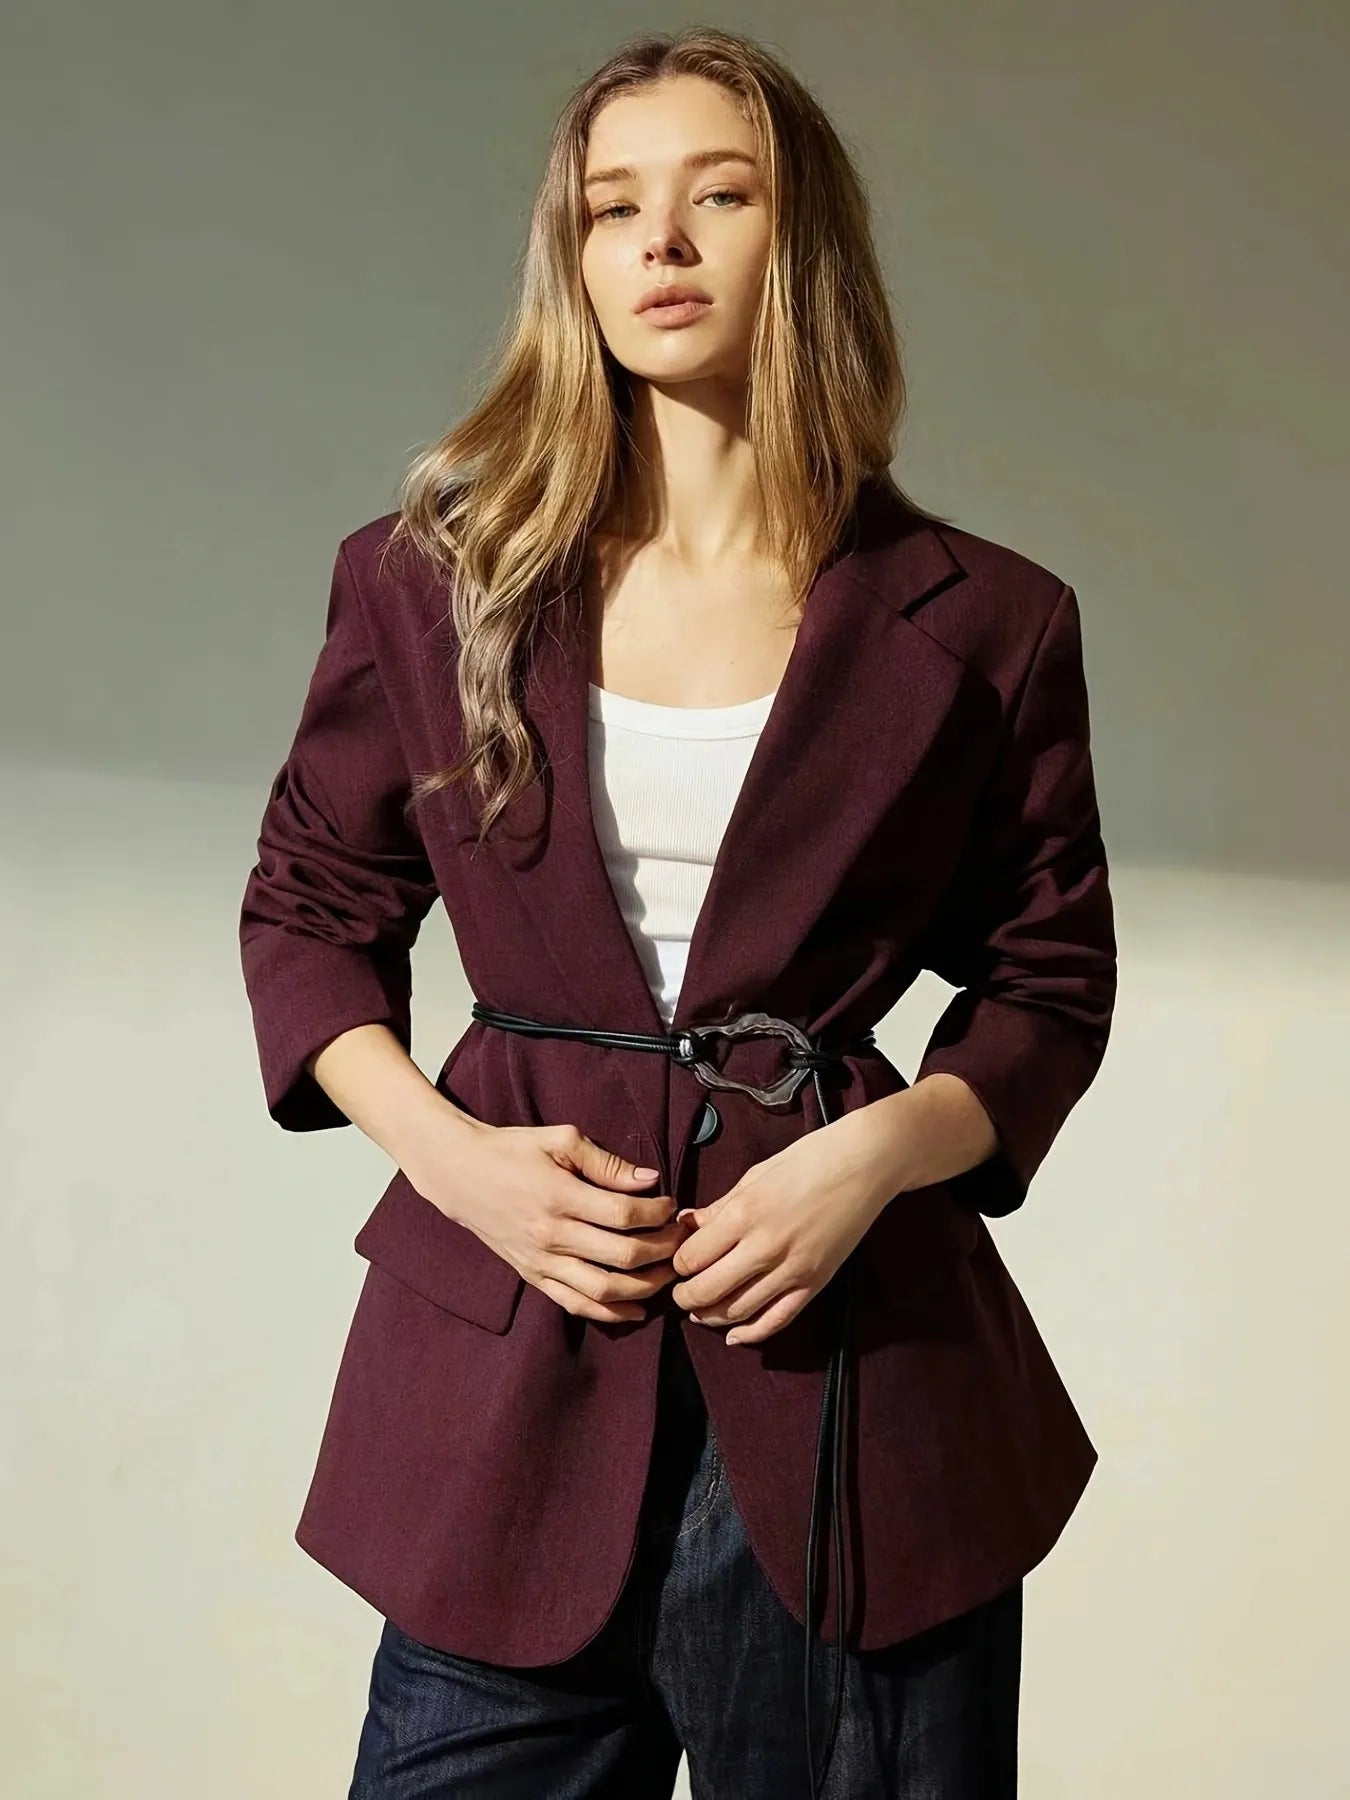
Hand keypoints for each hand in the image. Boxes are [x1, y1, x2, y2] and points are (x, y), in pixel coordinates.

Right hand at [407, 1116, 686, 1324]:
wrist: (461, 1174)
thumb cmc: (513, 1150)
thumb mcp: (560, 1139)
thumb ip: (606, 1162)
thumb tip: (650, 1182)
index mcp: (560, 1196)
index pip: (625, 1215)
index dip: (659, 1214)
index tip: (672, 1205)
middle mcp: (552, 1235)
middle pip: (623, 1256)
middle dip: (663, 1250)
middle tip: (680, 1238)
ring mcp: (541, 1261)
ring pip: (604, 1289)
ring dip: (646, 1286)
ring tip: (668, 1272)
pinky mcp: (533, 1276)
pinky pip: (576, 1303)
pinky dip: (610, 1312)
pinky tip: (637, 1308)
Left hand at [669, 1109, 897, 1344]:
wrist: (865, 1164)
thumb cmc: (810, 1159)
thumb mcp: (755, 1176)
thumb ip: (720, 1206)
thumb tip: (689, 1224)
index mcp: (744, 1214)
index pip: (692, 1258)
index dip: (678, 1265)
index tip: (678, 1262)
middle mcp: (764, 1247)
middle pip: (707, 1291)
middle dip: (686, 1297)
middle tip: (680, 1293)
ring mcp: (792, 1270)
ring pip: (738, 1311)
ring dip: (711, 1316)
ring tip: (700, 1311)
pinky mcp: (815, 1283)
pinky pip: (777, 1320)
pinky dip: (751, 1333)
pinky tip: (735, 1336)